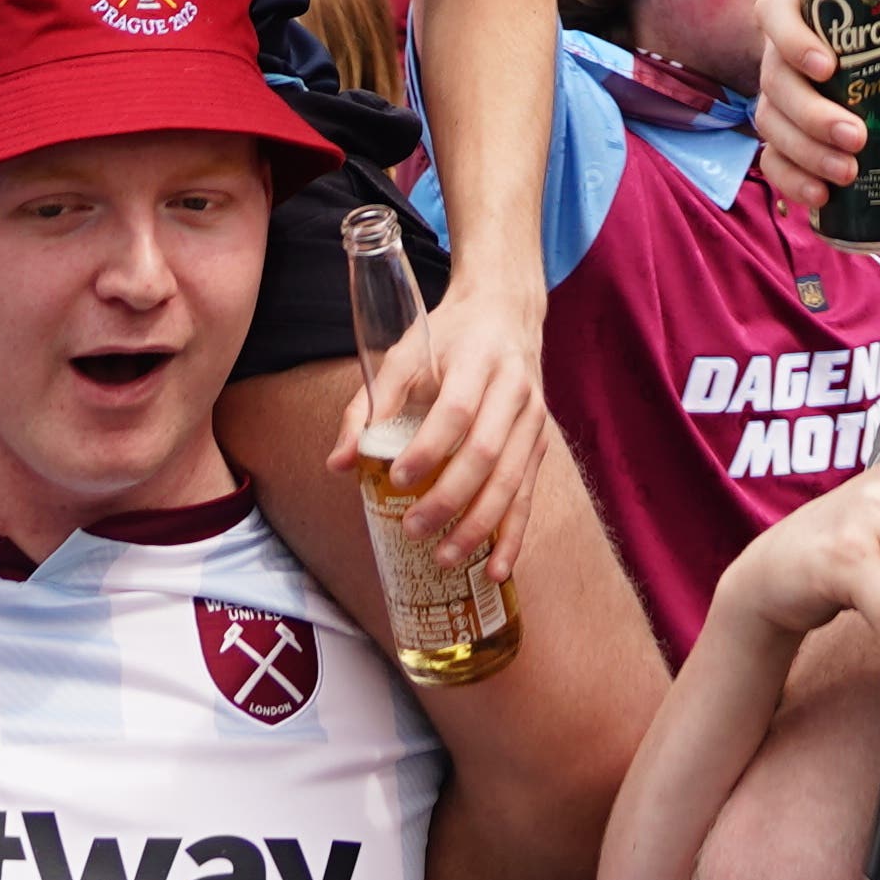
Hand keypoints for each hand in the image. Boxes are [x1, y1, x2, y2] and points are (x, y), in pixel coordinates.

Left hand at [357, 267, 555, 577]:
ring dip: (479, 525)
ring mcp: (533, 420)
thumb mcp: (405, 353)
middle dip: (449, 498)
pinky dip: (514, 535)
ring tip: (444, 556)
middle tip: (413, 529)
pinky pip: (529, 494)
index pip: (457, 410)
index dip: (428, 448)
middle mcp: (514, 390)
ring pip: (512, 481)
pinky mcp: (540, 444)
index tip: (397, 477)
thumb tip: (340, 463)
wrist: (506, 312)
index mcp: (479, 360)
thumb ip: (370, 405)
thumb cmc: (449, 336)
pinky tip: (496, 567)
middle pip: (487, 453)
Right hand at [751, 0, 879, 218]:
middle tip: (856, 136)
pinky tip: (821, 196)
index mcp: (804, 8)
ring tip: (848, 172)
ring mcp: (779, 97)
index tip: (829, 67)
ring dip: (806, 153)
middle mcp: (781, 52)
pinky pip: (773, 161)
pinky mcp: (784, 137)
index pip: (775, 13)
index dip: (792, 40)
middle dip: (811, 114)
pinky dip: (791, 180)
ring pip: (772, 124)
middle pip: (776, 80)